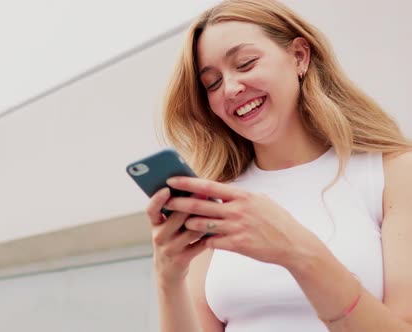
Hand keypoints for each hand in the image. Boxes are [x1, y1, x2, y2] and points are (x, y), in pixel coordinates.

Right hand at [146, 187, 210, 285]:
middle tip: (203, 191)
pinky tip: (219, 226)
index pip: (151, 210)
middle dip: (191, 203)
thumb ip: (174, 211)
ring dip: (205, 218)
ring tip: (216, 206)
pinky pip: (200, 244)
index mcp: (155, 225)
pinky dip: (210, 234)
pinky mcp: (182, 259)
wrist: (168, 271)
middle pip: (176, 217)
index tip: (167, 188)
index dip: (157, 199)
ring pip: (191, 230)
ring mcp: (170, 249)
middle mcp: (159, 236)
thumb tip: (192, 187)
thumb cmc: (171, 240)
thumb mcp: (166, 227)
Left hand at [163, 176, 322, 267]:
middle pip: (200, 205)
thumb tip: (220, 190)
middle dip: (179, 203)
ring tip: (175, 222)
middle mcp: (237, 210)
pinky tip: (194, 240)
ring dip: (187, 223)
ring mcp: (236, 228)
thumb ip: (238, 196)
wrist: (294, 245)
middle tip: (164, 201)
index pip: (209, 186)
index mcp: (242, 196)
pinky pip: (211, 242)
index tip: (172, 180)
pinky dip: (201, 241)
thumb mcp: (260, 200)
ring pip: (201, 225)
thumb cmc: (276, 220)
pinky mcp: (237, 245)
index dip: (188, 183)